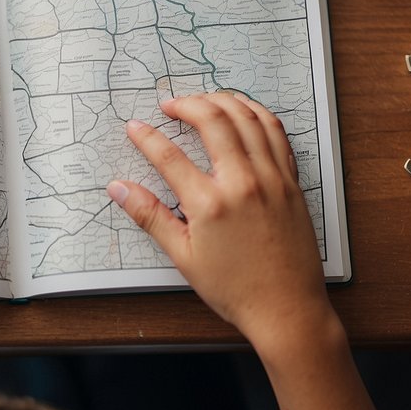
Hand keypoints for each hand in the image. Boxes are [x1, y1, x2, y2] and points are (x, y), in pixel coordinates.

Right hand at [107, 93, 331, 347]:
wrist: (287, 309)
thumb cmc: (235, 289)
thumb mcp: (183, 256)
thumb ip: (150, 216)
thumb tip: (119, 189)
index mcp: (210, 204)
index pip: (169, 156)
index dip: (147, 137)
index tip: (135, 127)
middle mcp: (243, 183)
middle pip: (213, 121)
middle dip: (187, 104)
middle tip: (170, 105)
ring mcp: (272, 178)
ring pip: (248, 118)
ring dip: (223, 100)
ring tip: (204, 100)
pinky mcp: (291, 182)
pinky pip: (276, 133)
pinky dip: (257, 114)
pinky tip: (244, 112)